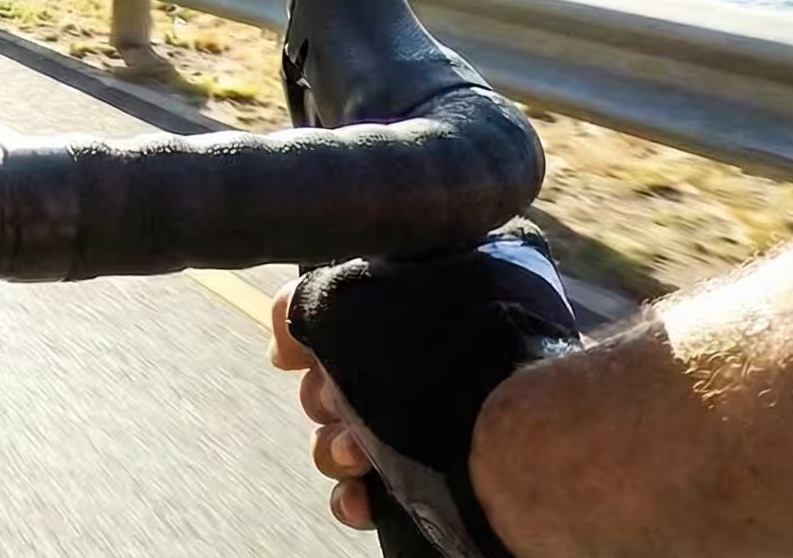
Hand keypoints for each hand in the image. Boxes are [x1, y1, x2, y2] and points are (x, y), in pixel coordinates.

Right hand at [265, 224, 580, 557]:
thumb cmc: (433, 354)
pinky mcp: (437, 478)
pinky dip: (354, 496)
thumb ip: (303, 303)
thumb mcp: (349, 298)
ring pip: (346, 440)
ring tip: (359, 453)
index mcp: (419, 304)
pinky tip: (362, 495)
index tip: (301, 357)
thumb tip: (285, 343)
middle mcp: (429, 360)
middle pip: (336, 382)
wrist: (507, 434)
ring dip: (335, 449)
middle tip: (342, 404)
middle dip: (324, 399)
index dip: (309, 339)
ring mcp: (434, 423)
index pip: (340, 315)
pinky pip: (373, 492)